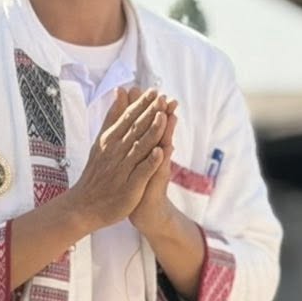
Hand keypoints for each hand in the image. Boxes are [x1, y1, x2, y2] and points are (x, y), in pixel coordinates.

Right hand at [68, 88, 167, 233]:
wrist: (84, 205)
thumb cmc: (97, 172)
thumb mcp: (103, 140)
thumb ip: (113, 116)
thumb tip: (120, 90)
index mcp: (110, 140)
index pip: (127, 119)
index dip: (141, 105)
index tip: (154, 91)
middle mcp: (115, 152)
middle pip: (135, 130)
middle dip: (149, 113)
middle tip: (161, 97)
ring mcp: (122, 170)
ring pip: (139, 148)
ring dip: (151, 132)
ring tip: (163, 116)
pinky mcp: (129, 188)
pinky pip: (141, 173)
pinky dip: (150, 162)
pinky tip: (160, 152)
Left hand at [128, 96, 180, 237]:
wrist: (146, 210)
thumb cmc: (136, 183)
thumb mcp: (134, 159)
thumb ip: (133, 137)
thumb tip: (130, 117)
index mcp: (146, 147)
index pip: (145, 124)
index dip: (143, 108)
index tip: (140, 90)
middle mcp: (155, 155)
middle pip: (158, 131)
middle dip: (161, 114)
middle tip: (164, 97)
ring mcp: (157, 168)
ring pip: (164, 147)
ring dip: (167, 132)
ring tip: (171, 115)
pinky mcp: (157, 183)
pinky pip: (161, 169)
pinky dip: (163, 159)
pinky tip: (166, 149)